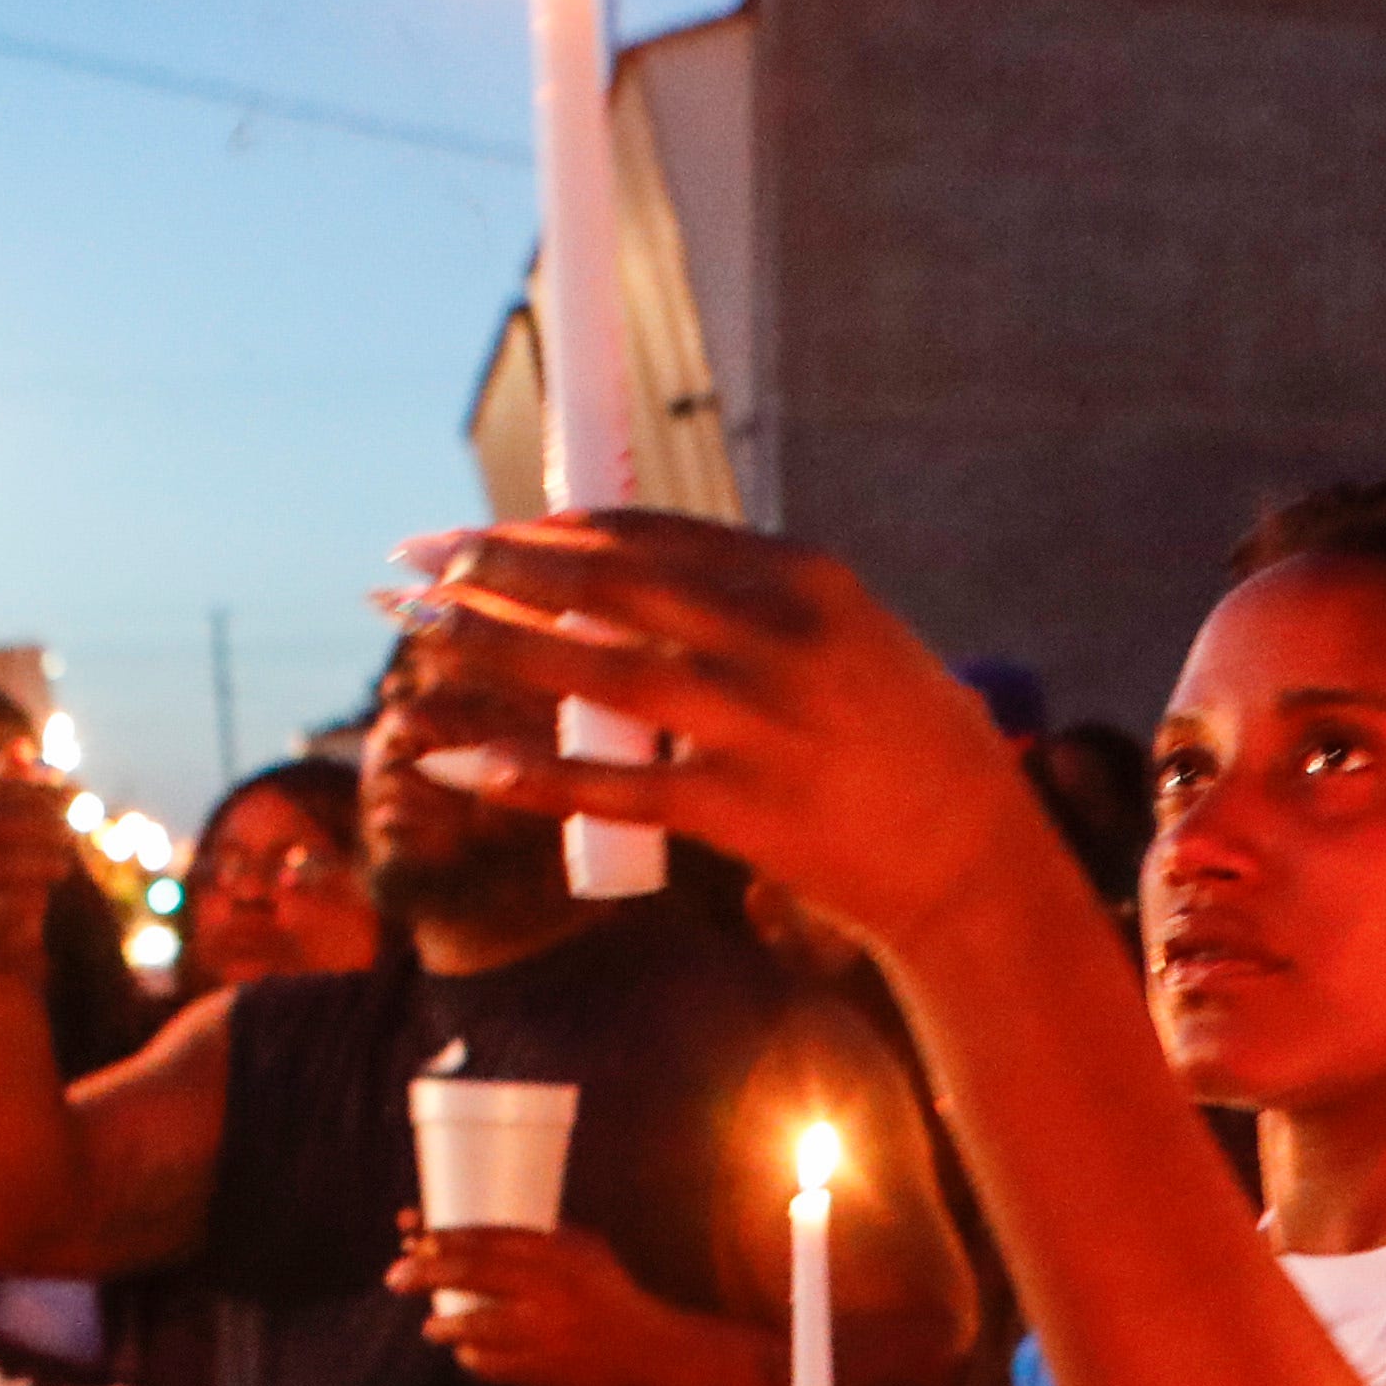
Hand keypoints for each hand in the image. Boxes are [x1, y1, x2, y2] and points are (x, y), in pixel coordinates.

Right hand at [0, 755, 80, 984]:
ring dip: (40, 856)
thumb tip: (23, 745)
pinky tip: (55, 881)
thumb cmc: (2, 873)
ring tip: (68, 859)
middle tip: (72, 833)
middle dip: (39, 824)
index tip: (68, 802)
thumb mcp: (9, 825)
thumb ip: (13, 786)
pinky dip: (31, 885)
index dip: (34, 792)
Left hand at [389, 1219, 680, 1385]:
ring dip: (443, 1326)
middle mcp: (550, 1290)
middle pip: (470, 1273)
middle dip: (423, 1273)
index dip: (443, 1235)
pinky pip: (489, 1365)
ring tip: (432, 1326)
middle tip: (395, 1278)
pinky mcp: (542, 1372)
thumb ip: (539, 1238)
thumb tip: (466, 1226)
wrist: (650, 1356)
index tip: (411, 1233)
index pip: (488, 1237)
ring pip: (473, 1326)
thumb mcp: (584, 1253)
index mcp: (559, 1253)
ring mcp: (544, 1334)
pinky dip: (472, 1358)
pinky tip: (468, 1353)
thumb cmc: (609, 1297)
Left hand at [401, 511, 1095, 980]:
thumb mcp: (846, 639)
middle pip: (602, 584)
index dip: (546, 529)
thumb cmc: (904, 744)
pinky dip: (531, 778)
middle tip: (414, 564)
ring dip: (491, 650)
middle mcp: (775, 637)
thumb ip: (750, 603)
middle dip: (493, 568)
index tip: (482, 533)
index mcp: (802, 578)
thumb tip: (630, 578)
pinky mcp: (742, 811)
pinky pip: (613, 788)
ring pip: (591, 671)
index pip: (645, 533)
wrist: (971, 856)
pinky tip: (464, 764)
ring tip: (419, 640)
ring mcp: (757, 724)